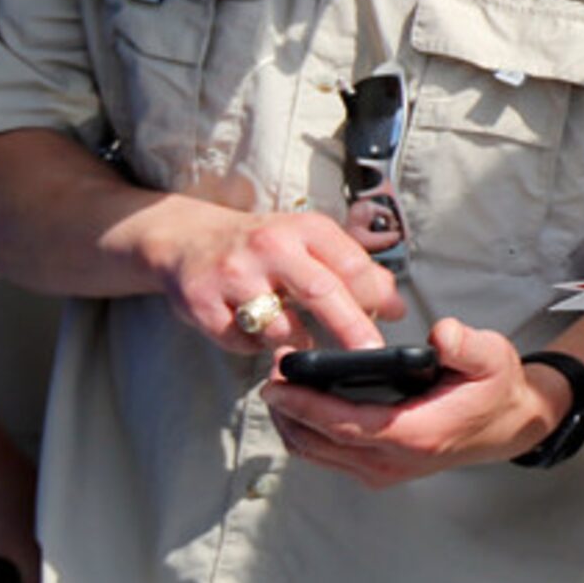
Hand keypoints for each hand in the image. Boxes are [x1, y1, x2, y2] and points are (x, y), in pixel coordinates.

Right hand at [149, 208, 404, 356]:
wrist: (187, 240)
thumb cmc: (263, 247)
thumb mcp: (308, 242)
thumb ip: (352, 270)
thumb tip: (396, 307)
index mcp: (304, 228)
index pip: (350, 262)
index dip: (377, 294)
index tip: (395, 317)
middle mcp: (269, 245)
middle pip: (320, 292)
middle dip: (351, 327)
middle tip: (371, 354)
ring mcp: (233, 274)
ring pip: (280, 327)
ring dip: (295, 342)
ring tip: (296, 337)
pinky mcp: (201, 301)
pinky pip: (241, 341)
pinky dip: (253, 346)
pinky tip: (253, 330)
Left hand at [263, 317, 561, 487]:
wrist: (508, 426)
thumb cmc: (495, 389)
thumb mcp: (491, 357)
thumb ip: (467, 345)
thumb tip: (441, 334)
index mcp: (417, 434)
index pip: (346, 425)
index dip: (306, 406)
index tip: (276, 383)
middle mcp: (394, 462)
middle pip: (319, 444)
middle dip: (287, 411)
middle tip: (272, 373)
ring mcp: (384, 472)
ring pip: (318, 455)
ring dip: (292, 424)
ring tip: (281, 386)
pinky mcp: (378, 471)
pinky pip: (328, 457)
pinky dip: (307, 433)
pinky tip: (302, 407)